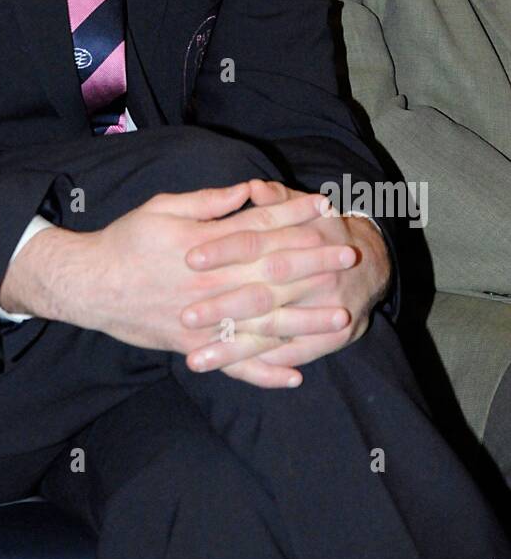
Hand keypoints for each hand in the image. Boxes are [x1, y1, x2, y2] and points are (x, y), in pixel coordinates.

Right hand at [47, 183, 358, 378]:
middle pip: (272, 274)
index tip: (327, 211)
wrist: (91, 286)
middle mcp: (211, 285)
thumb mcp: (163, 207)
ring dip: (305, 321)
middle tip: (350, 257)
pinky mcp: (194, 346)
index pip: (261, 229)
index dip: (295, 219)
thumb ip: (208, 202)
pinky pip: (234, 363)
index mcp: (206, 246)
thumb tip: (248, 190)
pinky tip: (295, 377)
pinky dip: (264, 372)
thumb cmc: (127, 241)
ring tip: (341, 317)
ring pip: (263, 323)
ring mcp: (204, 320)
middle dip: (314, 265)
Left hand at [179, 179, 390, 387]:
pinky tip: (230, 371)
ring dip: (232, 348)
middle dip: (222, 307)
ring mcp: (327, 309)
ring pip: (272, 331)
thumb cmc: (323, 231)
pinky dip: (264, 366)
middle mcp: (316, 274)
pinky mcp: (335, 337)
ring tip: (194, 360)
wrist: (373, 263)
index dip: (222, 250)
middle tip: (185, 317)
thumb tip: (251, 188)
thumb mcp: (305, 207)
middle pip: (261, 292)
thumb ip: (276, 198)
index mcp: (303, 236)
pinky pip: (294, 354)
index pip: (256, 242)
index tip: (189, 259)